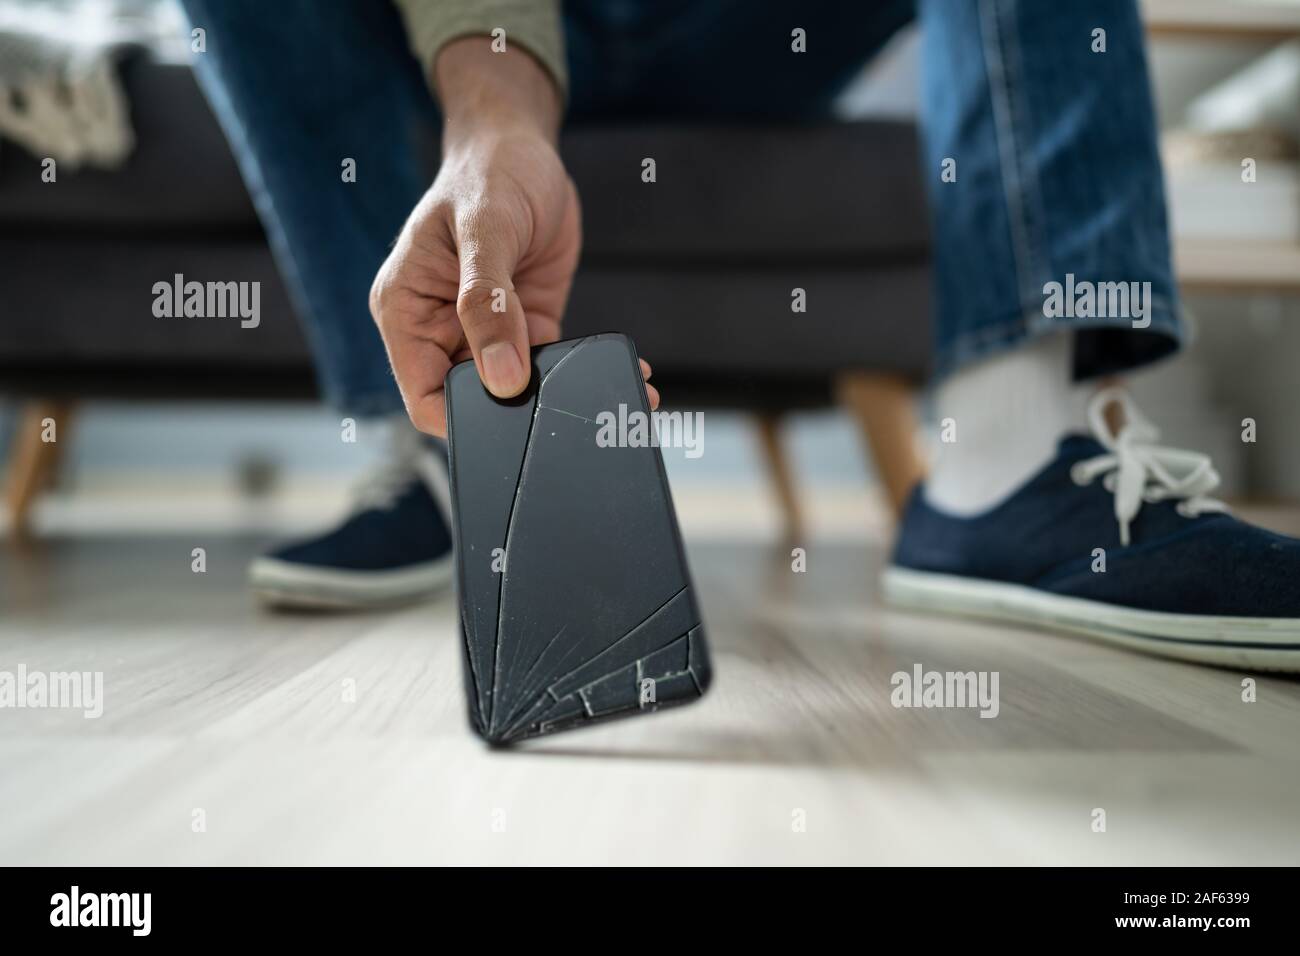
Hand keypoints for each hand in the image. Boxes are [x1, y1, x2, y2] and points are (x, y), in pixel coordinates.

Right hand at [369, 39, 655, 435]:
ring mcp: (487, 333)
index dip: (464, 419)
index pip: (426, 396)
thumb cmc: (487, 173)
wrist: (522, 145)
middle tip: (578, 413)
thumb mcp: (485, 231)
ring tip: (622, 396)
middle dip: (523, 414)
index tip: (515, 420)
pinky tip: (627, 375)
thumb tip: (502, 378)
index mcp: (407, 312)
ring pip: (519, 391)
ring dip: (565, 398)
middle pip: (475, 401)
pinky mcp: (528, 327)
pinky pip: (553, 366)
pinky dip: (587, 375)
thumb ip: (488, 304)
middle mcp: (441, 330)